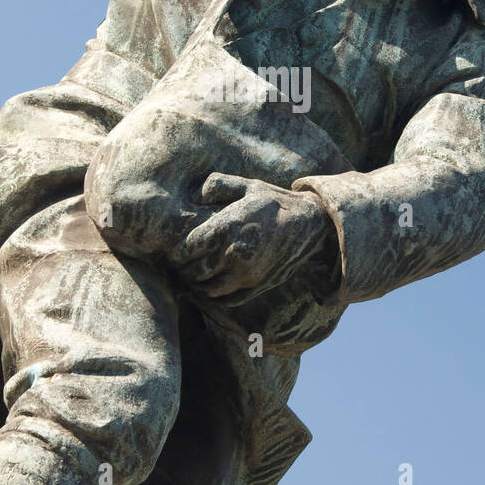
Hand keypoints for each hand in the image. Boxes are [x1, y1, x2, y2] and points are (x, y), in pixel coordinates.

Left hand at [175, 173, 335, 298]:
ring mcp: (246, 273)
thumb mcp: (247, 185)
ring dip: (197, 285)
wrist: (310, 223)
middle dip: (183, 270)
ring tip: (193, 277)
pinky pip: (227, 300)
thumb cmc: (275, 201)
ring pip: (208, 289)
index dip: (176, 253)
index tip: (174, 251)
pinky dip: (215, 297)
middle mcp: (233, 253)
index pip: (186, 250)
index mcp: (226, 227)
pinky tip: (211, 287)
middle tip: (180, 265)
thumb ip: (217, 185)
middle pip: (193, 272)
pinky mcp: (257, 285)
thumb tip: (195, 195)